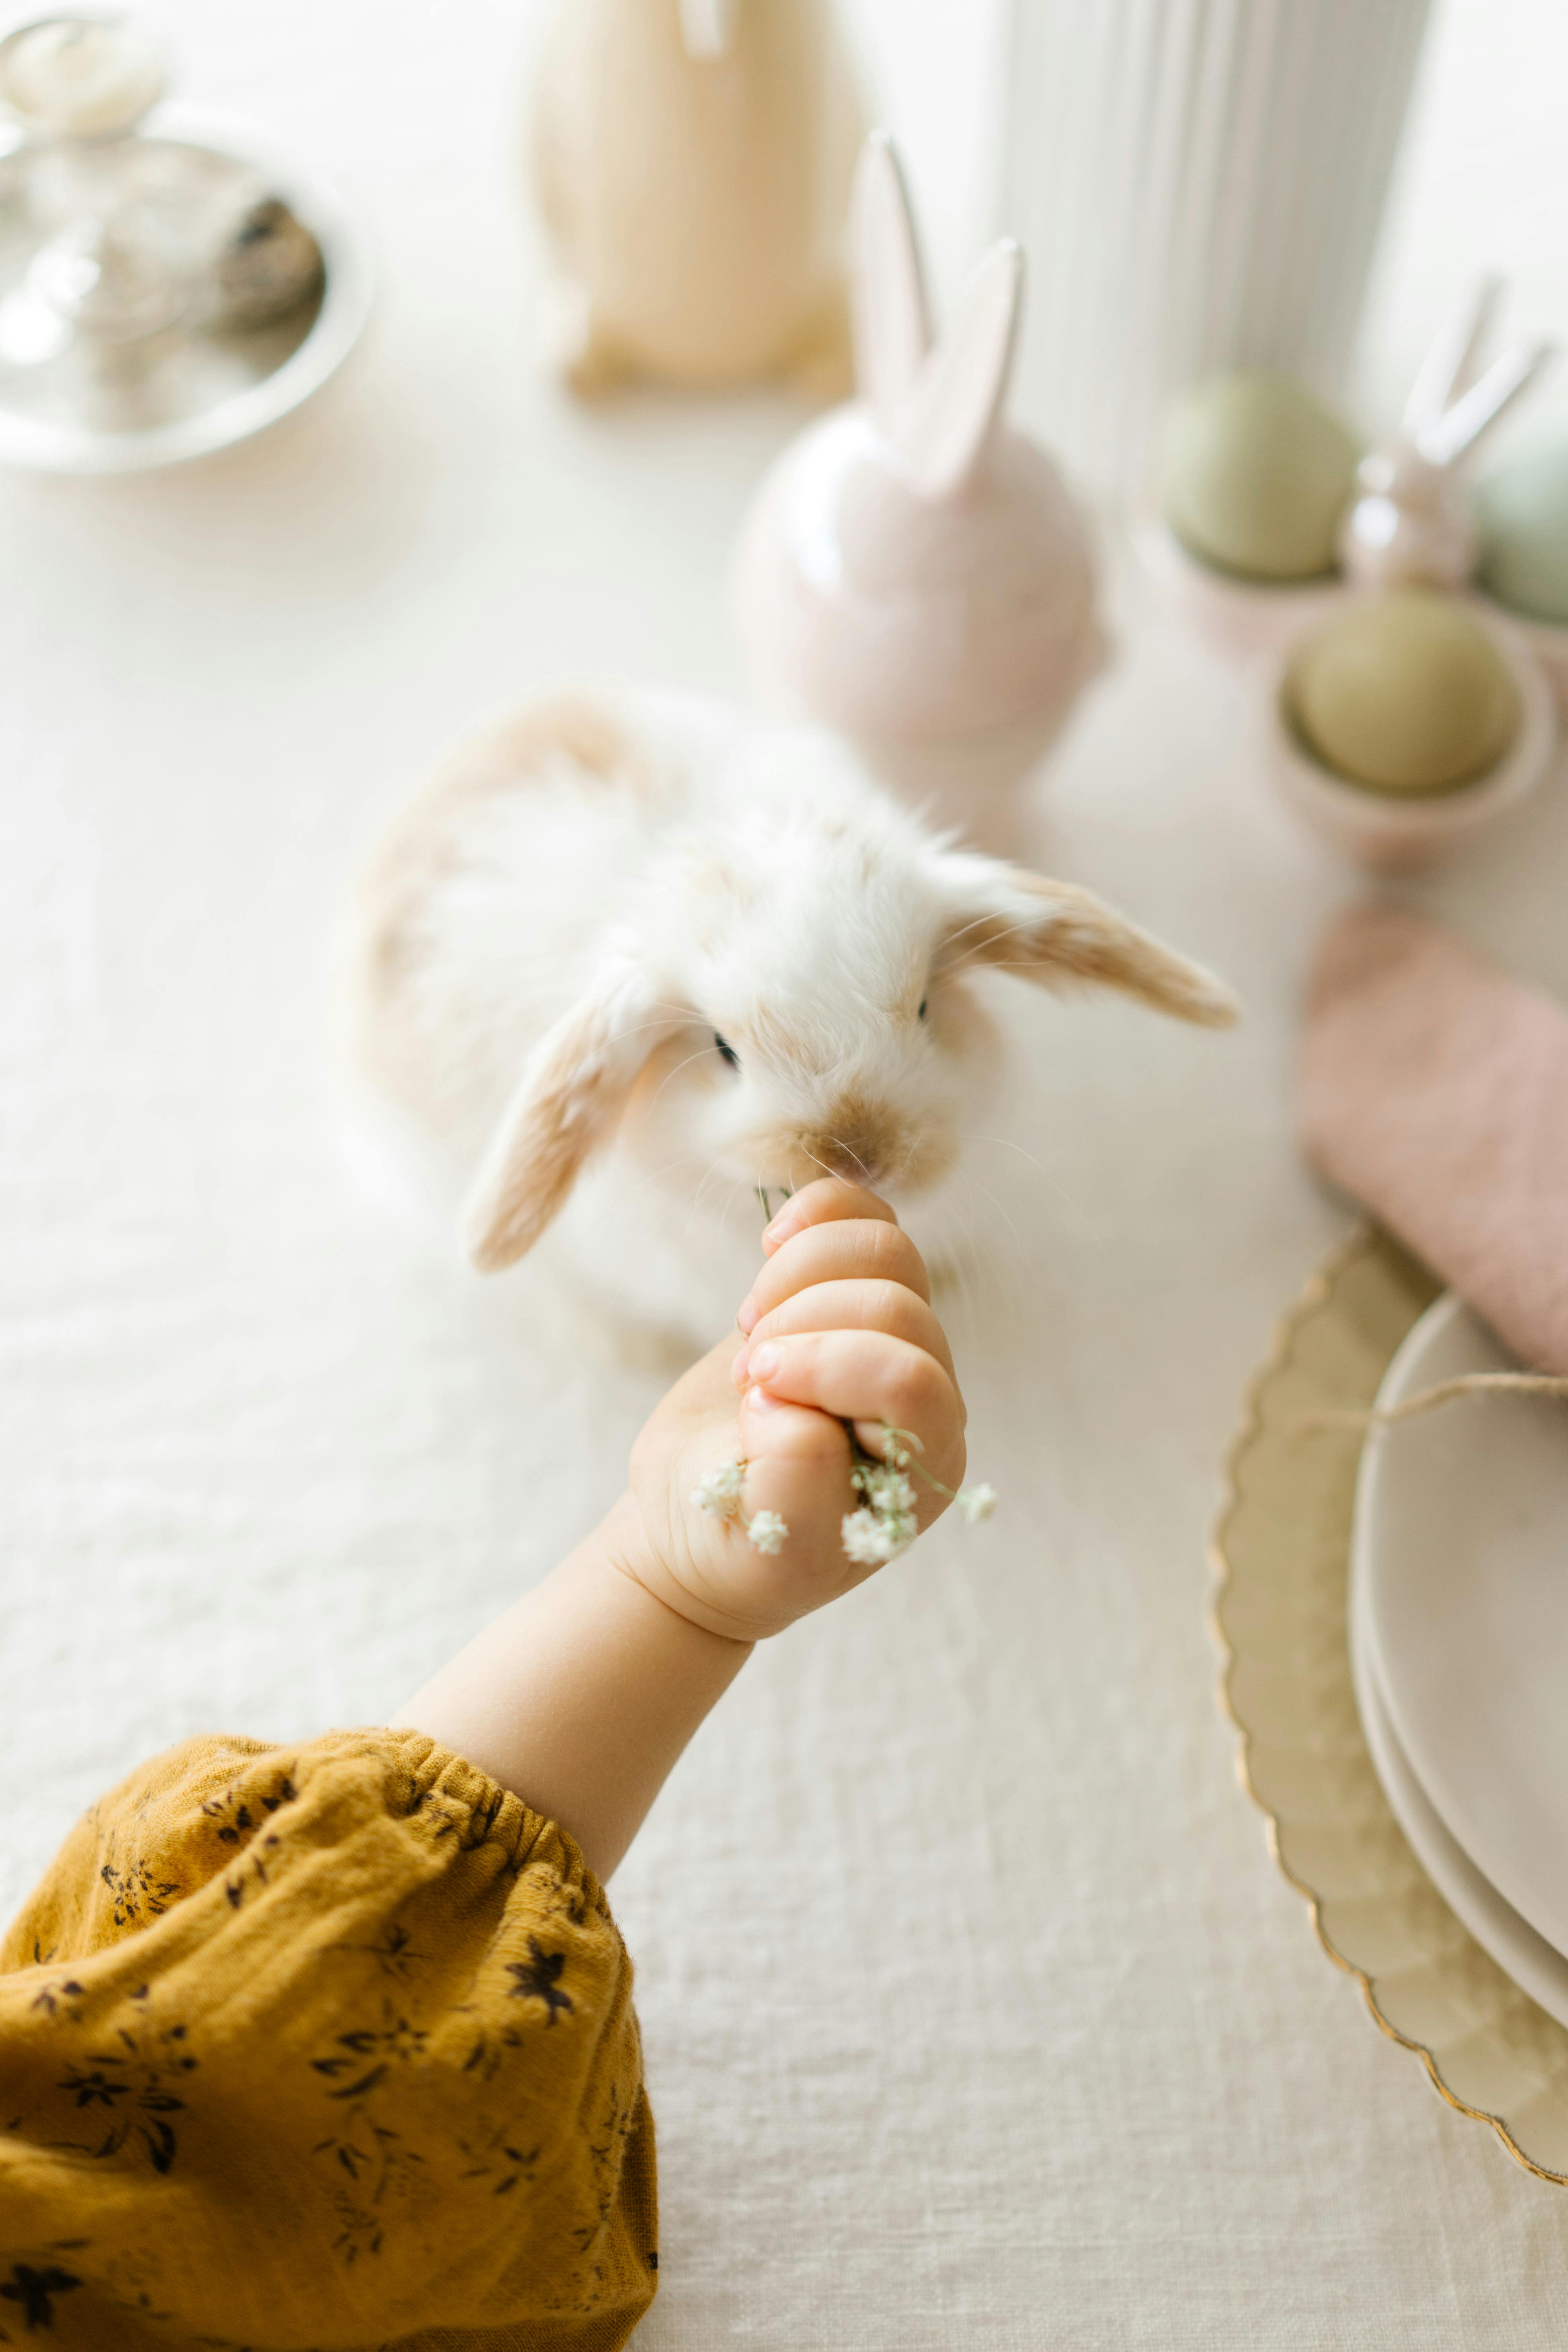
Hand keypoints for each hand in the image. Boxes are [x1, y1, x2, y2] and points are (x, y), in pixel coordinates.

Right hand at [610, 1180, 967, 1642]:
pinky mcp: (846, 1291)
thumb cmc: (736, 1543)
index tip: (752, 1395)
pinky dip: (814, 1213)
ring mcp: (890, 1335)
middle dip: (801, 1326)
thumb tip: (790, 1407)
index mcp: (924, 1463)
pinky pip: (860, 1215)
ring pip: (884, 1249)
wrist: (697, 1523)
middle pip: (895, 1305)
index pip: (910, 1380)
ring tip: (751, 1329)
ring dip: (799, 1273)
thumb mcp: (762, 1543)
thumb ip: (794, 1483)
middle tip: (744, 1376)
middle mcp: (926, 1393)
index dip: (828, 1367)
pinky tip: (771, 1247)